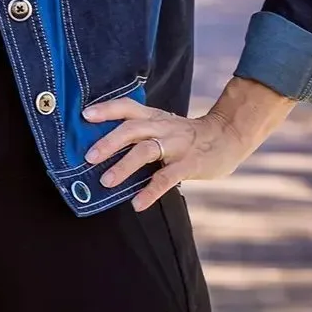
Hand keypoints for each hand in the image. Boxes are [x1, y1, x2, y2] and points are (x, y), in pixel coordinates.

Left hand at [81, 97, 252, 211]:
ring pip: (146, 151)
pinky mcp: (190, 164)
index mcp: (153, 116)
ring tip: (106, 181)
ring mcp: (176, 145)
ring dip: (124, 166)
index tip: (84, 115)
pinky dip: (150, 192)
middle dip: (108, 142)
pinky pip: (166, 178)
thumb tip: (101, 146)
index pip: (126, 107)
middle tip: (88, 157)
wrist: (227, 136)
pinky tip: (137, 204)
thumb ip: (139, 130)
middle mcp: (162, 127)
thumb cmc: (186, 135)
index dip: (106, 109)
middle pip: (132, 128)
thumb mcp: (162, 125)